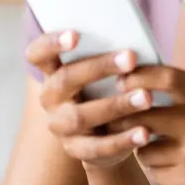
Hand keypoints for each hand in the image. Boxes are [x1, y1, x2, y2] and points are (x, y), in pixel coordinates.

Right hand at [31, 30, 153, 167]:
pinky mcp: (76, 149)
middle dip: (99, 67)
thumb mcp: (105, 72)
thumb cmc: (108, 88)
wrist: (107, 135)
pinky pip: (97, 147)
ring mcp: (60, 125)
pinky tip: (144, 132)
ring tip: (147, 97)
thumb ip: (110, 56)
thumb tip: (134, 45)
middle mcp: (51, 97)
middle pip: (65, 80)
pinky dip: (122, 140)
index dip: (51, 43)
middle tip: (131, 58)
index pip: (38, 54)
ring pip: (81, 116)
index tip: (75, 35)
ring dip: (116, 105)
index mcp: (53, 71)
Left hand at [117, 67, 184, 184]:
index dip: (139, 75)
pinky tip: (177, 166)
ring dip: (143, 146)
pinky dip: (159, 169)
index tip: (123, 79)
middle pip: (142, 113)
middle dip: (124, 115)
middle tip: (116, 116)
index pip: (166, 77)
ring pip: (142, 146)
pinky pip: (154, 171)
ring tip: (159, 146)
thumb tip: (138, 82)